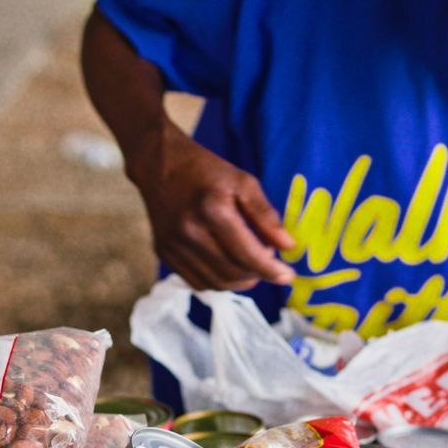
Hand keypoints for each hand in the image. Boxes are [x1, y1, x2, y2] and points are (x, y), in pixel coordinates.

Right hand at [128, 124, 294, 289]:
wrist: (158, 164)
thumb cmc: (205, 170)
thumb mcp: (243, 182)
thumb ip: (265, 215)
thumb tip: (288, 246)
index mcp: (213, 210)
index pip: (247, 254)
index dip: (271, 270)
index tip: (288, 276)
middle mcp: (190, 232)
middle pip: (232, 273)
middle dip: (257, 276)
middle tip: (268, 264)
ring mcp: (174, 245)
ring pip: (215, 283)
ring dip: (239, 281)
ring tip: (250, 266)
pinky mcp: (163, 252)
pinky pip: (197, 282)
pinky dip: (218, 281)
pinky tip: (227, 266)